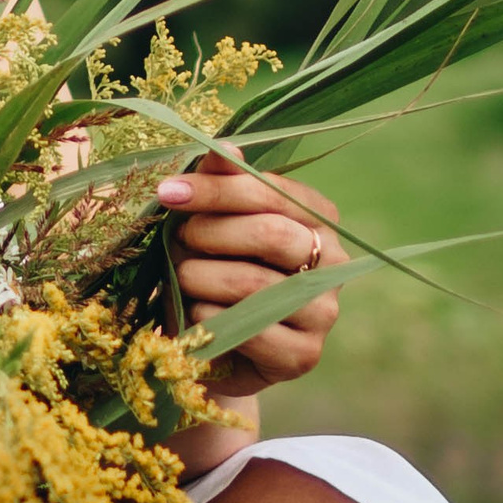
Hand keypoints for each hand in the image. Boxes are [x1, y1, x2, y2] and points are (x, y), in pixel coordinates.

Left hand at [157, 153, 340, 397]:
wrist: (212, 346)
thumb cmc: (212, 271)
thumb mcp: (210, 224)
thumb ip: (220, 184)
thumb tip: (223, 147)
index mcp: (318, 216)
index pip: (273, 191)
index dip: (218, 189)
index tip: (169, 192)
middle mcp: (333, 262)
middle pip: (270, 234)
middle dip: (210, 233)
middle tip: (179, 240)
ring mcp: (324, 312)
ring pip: (253, 284)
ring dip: (200, 277)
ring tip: (182, 277)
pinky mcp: (305, 355)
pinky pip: (247, 329)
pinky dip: (207, 317)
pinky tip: (196, 313)